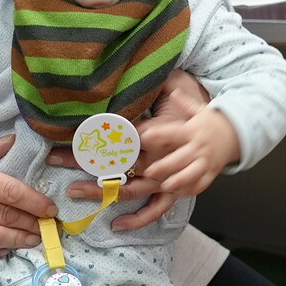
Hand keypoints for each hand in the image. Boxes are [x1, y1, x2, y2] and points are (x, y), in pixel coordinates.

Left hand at [48, 70, 226, 230]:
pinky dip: (139, 219)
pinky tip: (117, 224)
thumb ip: (162, 82)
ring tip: (74, 191)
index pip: (125, 132)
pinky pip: (156, 208)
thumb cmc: (201, 113)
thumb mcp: (183, 90)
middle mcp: (162, 156)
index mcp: (161, 130)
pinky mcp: (176, 192)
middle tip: (55, 159)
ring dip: (102, 191)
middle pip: (118, 161)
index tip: (73, 133)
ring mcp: (168, 177)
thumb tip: (142, 60)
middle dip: (85, 161)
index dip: (99, 133)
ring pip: (130, 188)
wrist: (230, 136)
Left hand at [136, 107, 240, 198]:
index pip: (173, 132)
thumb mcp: (199, 109)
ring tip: (166, 186)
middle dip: (165, 165)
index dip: (159, 134)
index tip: (145, 136)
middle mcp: (199, 147)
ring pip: (192, 173)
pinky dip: (191, 189)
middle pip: (181, 157)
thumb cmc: (212, 122)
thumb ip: (184, 102)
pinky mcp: (212, 172)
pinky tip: (180, 193)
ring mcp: (206, 161)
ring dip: (179, 181)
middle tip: (150, 170)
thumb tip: (173, 91)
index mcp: (192, 130)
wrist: (237, 133)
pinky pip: (202, 183)